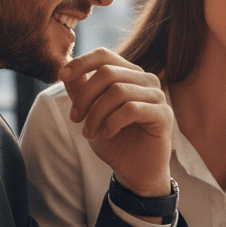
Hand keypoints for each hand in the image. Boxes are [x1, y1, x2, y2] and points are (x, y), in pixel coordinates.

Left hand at [59, 49, 171, 196]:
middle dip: (85, 96)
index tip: (61, 76)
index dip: (81, 62)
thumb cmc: (114, 140)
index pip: (104, 56)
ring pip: (118, 91)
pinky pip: (131, 109)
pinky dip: (112, 122)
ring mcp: (158, 96)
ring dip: (97, 114)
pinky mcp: (164, 114)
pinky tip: (107, 134)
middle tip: (75, 119)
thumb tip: (65, 69)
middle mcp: (146, 80)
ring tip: (90, 133)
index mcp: (129, 75)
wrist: (135, 170)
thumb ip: (80, 90)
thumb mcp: (90, 112)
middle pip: (108, 72)